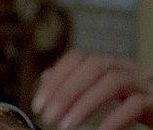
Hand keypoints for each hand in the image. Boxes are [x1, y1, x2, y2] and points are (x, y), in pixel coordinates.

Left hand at [31, 50, 152, 129]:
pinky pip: (135, 105)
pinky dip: (114, 119)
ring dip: (84, 104)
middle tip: (48, 116)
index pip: (79, 58)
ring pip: (113, 83)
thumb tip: (48, 77)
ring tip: (66, 126)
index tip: (38, 103)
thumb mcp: (109, 93)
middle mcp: (130, 68)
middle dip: (66, 91)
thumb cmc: (142, 105)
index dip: (56, 77)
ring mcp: (147, 83)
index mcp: (115, 63)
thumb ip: (81, 83)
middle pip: (94, 66)